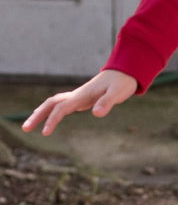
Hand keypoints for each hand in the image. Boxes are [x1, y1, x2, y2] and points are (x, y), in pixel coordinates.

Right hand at [22, 69, 137, 136]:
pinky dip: (51, 111)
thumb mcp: (118, 93)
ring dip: (41, 112)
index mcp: (83, 95)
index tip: (45, 133)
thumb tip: (96, 113)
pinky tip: (47, 118)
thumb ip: (107, 102)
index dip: (52, 119)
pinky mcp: (82, 98)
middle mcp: (78, 95)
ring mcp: (79, 96)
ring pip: (54, 103)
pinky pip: (61, 104)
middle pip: (52, 103)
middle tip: (25, 128)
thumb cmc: (122, 82)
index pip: (62, 107)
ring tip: (29, 125)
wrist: (125, 70)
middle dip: (38, 115)